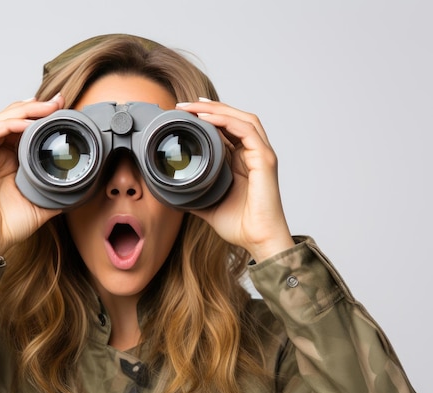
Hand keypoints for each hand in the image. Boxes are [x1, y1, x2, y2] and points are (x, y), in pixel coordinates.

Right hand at [0, 94, 63, 255]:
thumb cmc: (9, 225)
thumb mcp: (43, 202)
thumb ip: (58, 190)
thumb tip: (82, 185)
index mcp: (9, 160)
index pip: (22, 127)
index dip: (40, 115)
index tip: (62, 108)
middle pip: (11, 118)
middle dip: (34, 107)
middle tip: (56, 102)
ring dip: (22, 111)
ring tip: (43, 108)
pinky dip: (6, 125)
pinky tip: (25, 125)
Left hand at [179, 99, 294, 261]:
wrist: (259, 241)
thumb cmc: (241, 226)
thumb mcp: (208, 205)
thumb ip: (194, 195)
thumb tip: (173, 192)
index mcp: (243, 161)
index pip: (227, 130)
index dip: (209, 117)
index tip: (185, 114)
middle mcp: (254, 154)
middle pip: (234, 118)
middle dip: (209, 107)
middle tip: (183, 105)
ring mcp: (261, 155)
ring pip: (242, 119)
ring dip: (217, 109)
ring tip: (193, 107)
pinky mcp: (265, 160)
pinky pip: (247, 131)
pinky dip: (227, 121)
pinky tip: (208, 118)